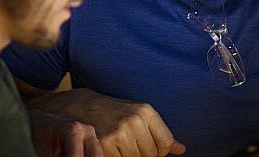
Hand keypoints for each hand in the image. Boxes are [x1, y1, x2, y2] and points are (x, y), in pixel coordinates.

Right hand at [27, 88, 185, 156]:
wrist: (77, 107)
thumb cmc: (110, 112)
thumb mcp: (136, 114)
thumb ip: (159, 132)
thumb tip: (181, 149)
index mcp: (145, 111)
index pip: (165, 145)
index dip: (157, 151)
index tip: (145, 147)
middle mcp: (134, 120)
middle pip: (151, 156)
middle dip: (140, 155)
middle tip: (125, 145)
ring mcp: (119, 133)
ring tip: (115, 146)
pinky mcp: (105, 144)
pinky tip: (107, 149)